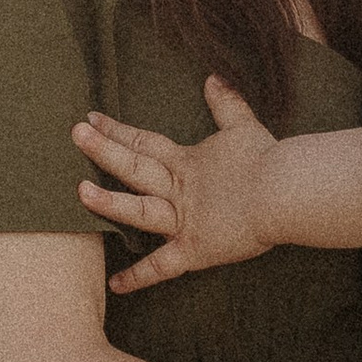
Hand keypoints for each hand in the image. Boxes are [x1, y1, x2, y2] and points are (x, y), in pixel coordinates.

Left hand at [74, 77, 278, 293]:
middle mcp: (179, 190)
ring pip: (140, 211)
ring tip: (79, 193)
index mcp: (187, 162)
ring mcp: (184, 220)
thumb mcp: (244, 126)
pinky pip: (162, 267)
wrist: (286, 192)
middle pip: (135, 168)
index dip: (117, 130)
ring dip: (110, 204)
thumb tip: (213, 76)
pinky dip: (139, 277)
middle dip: (104, 150)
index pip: (144, 142)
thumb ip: (226, 103)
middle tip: (75, 134)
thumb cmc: (268, 161)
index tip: (91, 118)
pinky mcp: (195, 249)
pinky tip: (114, 285)